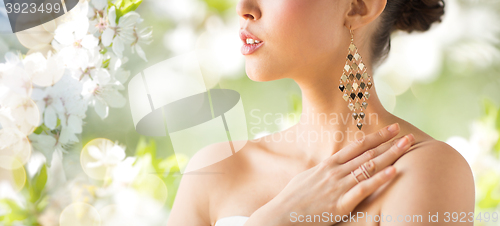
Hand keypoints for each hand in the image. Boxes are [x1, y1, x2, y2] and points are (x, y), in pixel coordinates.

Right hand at [261, 123, 414, 225]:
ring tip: (407, 146)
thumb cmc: (292, 199)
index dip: (376, 137)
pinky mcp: (340, 204)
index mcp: (328, 165)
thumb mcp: (307, 178)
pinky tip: (393, 172)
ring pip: (369, 167)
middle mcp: (335, 172)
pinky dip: (379, 179)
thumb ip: (323, 171)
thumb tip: (330, 166)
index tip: (391, 129)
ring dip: (390, 155)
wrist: (281, 216)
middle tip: (406, 134)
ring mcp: (338, 187)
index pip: (356, 146)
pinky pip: (363, 188)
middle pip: (367, 154)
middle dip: (388, 142)